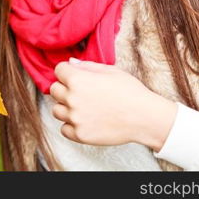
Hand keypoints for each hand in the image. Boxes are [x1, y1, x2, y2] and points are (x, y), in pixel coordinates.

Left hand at [49, 58, 177, 150]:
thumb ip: (87, 66)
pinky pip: (64, 129)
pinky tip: (85, 121)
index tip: (75, 76)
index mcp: (78, 80)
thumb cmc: (130, 92)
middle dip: (64, 88)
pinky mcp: (80, 135)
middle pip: (54, 90)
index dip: (67, 72)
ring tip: (83, 108)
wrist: (144, 117)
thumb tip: (71, 63)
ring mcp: (75, 118)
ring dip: (66, 108)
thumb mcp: (110, 71)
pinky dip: (71, 125)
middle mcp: (72, 98)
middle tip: (80, 92)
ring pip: (56, 110)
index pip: (58, 70)